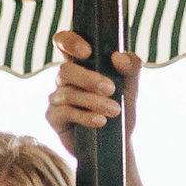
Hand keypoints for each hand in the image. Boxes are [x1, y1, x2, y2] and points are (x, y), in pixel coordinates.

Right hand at [48, 28, 140, 145]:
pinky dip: (86, 117)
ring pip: (68, 93)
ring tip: (114, 111)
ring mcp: (57, 98)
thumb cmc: (122, 110)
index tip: (88, 51)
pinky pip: (65, 113)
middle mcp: (65, 79)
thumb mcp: (131, 87)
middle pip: (65, 70)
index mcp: (81, 64)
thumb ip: (131, 68)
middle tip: (111, 89)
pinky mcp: (54, 118)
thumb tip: (118, 57)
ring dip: (93, 101)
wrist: (119, 144)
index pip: (65, 42)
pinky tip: (100, 122)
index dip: (70, 41)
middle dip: (89, 79)